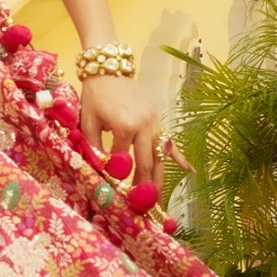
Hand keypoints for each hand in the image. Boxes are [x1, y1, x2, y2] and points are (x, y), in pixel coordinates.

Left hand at [79, 74, 193, 190]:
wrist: (109, 68)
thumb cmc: (95, 95)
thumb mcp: (87, 120)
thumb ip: (93, 146)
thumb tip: (98, 170)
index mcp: (125, 126)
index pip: (121, 162)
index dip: (117, 179)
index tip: (114, 195)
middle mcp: (144, 126)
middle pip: (146, 164)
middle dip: (144, 188)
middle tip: (141, 209)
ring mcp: (155, 123)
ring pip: (159, 158)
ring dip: (159, 180)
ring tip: (158, 201)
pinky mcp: (158, 121)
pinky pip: (170, 143)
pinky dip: (179, 158)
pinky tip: (189, 172)